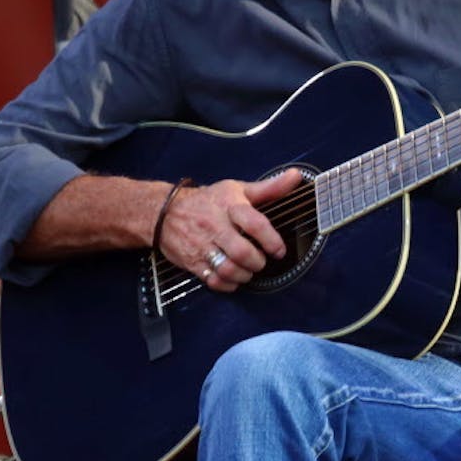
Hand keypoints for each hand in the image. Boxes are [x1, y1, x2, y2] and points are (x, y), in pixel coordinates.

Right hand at [159, 169, 302, 290]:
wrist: (164, 211)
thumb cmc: (208, 200)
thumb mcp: (237, 189)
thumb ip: (269, 188)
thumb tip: (297, 176)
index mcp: (229, 206)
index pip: (255, 224)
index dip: (271, 240)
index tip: (279, 250)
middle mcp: (215, 226)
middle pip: (242, 252)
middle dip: (257, 262)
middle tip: (261, 261)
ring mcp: (202, 245)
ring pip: (228, 269)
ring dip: (244, 275)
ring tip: (249, 270)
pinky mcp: (191, 261)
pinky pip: (213, 280)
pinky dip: (228, 284)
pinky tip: (234, 278)